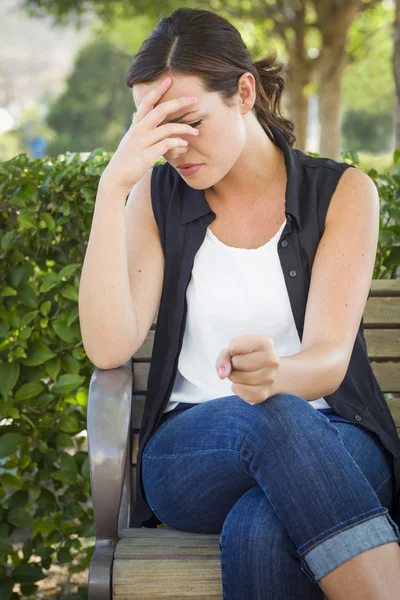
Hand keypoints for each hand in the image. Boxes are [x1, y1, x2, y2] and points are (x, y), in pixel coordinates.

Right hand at [99, 78, 198, 194]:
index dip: (157, 90)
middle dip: (178, 102)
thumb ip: (135, 126)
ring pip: (167, 128)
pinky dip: (178, 143)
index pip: (146, 103)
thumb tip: (135, 112)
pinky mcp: (147, 155)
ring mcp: (143, 142)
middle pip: (160, 110)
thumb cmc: (125, 160)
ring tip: (195, 131)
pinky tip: (185, 145)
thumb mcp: (128, 140)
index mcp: (135, 126)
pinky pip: (167, 145)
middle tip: (193, 98)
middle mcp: (138, 131)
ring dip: (184, 128)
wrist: (116, 179)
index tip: (168, 79)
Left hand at [215, 334, 279, 404]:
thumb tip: (222, 374)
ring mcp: (270, 378)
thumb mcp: (233, 349)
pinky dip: (237, 388)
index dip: (232, 350)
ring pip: (237, 377)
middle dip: (233, 364)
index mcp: (265, 343)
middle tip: (242, 364)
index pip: (235, 347)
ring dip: (234, 376)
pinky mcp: (263, 393)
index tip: (240, 351)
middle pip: (237, 362)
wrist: (265, 373)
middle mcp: (272, 360)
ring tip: (243, 373)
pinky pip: (240, 391)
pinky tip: (244, 384)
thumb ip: (224, 357)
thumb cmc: (246, 357)